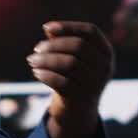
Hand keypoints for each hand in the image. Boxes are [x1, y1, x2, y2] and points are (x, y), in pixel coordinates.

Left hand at [26, 21, 113, 137]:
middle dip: (53, 45)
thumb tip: (49, 28)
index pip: (91, 31)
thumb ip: (63, 41)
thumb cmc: (73, 77)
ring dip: (46, 59)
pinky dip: (46, 75)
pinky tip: (36, 73)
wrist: (78, 111)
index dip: (68, 26)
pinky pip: (61, 82)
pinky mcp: (81, 97)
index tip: (46, 27)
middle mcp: (105, 66)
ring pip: (69, 63)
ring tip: (32, 61)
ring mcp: (95, 82)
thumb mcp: (72, 58)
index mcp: (105, 52)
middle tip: (36, 49)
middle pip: (78, 46)